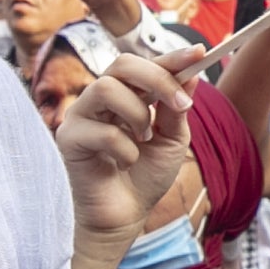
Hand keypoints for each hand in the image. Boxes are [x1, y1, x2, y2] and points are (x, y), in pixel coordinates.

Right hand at [56, 52, 197, 257]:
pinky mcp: (69, 138)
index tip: (201, 52)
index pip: (146, 65)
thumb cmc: (146, 176)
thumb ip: (177, 109)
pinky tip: (125, 163)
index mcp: (126, 94)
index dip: (172, 57)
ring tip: (144, 140)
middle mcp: (100, 99)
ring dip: (137, 116)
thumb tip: (192, 74)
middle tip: (182, 104)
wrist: (126, 216)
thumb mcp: (172, 140)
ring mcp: (81, 115)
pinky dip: (126, 150)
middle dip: (158, 79)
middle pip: (122, 64)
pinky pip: (102, 131)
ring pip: (107, 89)